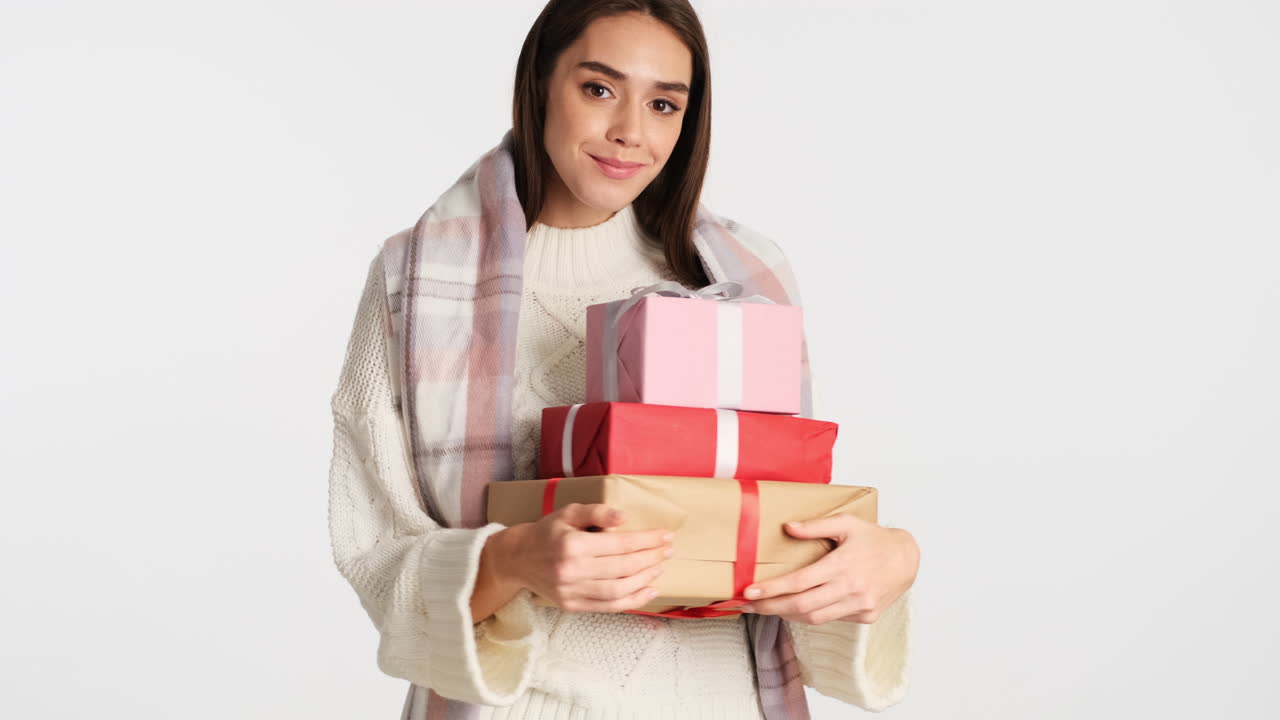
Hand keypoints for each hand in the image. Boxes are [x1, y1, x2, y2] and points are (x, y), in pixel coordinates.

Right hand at [511, 503, 674, 612]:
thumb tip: (623, 517)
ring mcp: (571, 591)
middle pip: (622, 568)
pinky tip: (647, 590)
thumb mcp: (569, 512)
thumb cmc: (547, 532)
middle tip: (667, 551)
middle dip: (650, 559)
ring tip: (659, 568)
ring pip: (618, 591)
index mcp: (572, 544)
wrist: (518, 558)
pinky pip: (608, 607)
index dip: (647, 541)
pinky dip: (632, 601)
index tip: (665, 536)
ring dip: (644, 580)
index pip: (620, 544)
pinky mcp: (572, 605)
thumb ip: (597, 512)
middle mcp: (571, 570)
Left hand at [739, 514, 918, 625]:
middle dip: (770, 607)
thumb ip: (816, 526)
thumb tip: (788, 528)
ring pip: (814, 618)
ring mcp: (859, 605)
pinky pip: (831, 620)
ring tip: (766, 607)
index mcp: (842, 565)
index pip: (799, 582)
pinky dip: (811, 615)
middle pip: (801, 606)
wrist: (908, 558)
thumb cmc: (874, 538)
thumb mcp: (847, 523)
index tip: (749, 592)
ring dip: (787, 615)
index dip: (771, 590)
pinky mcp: (866, 616)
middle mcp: (850, 588)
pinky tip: (797, 608)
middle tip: (746, 605)